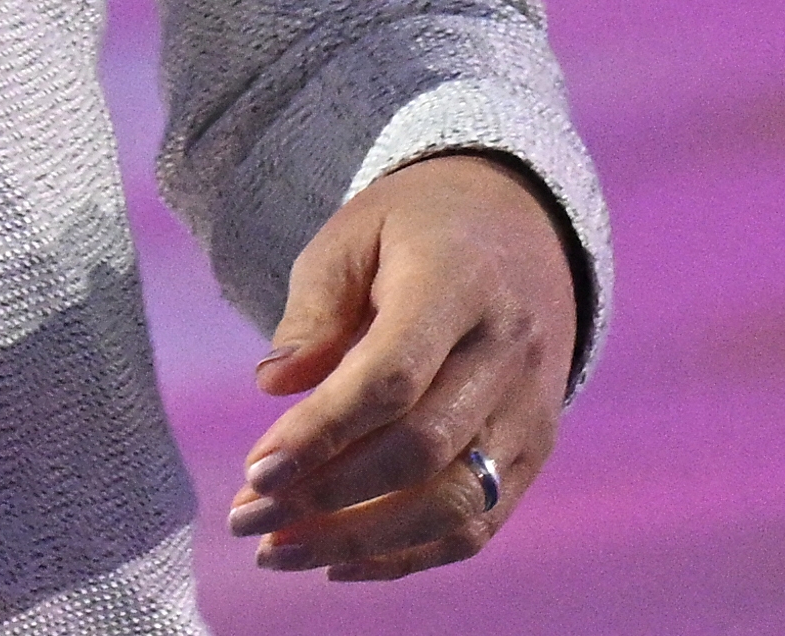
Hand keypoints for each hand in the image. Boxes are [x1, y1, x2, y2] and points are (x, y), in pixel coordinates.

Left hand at [228, 152, 574, 581]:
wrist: (523, 224)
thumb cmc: (416, 228)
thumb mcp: (353, 234)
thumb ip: (314, 310)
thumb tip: (273, 386)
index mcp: (461, 280)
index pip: (393, 376)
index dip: (322, 432)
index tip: (255, 470)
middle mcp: (510, 348)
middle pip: (423, 449)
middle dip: (327, 497)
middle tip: (248, 517)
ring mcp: (532, 406)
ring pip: (455, 504)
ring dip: (360, 542)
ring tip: (279, 551)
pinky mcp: (536, 449)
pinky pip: (478, 526)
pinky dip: (407, 556)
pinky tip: (338, 561)